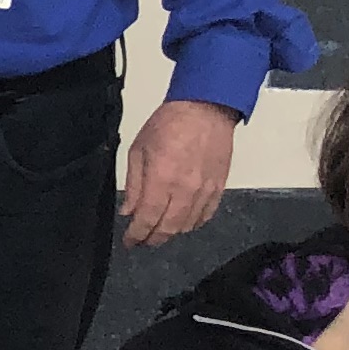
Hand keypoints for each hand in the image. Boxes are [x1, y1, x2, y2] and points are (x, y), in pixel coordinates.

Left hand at [121, 98, 237, 247]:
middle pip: (169, 228)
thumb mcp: (138, 150)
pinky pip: (207, 215)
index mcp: (162, 179)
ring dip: (172, 233)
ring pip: (188, 225)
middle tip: (142, 241)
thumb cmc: (170, 123)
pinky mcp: (219, 186)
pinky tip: (183, 222)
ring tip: (159, 231)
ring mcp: (205, 189)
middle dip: (152, 239)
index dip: (137, 235)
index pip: (148, 219)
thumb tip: (129, 211)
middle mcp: (185, 189)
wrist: (206, 108)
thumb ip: (134, 184)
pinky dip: (193, 223)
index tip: (130, 241)